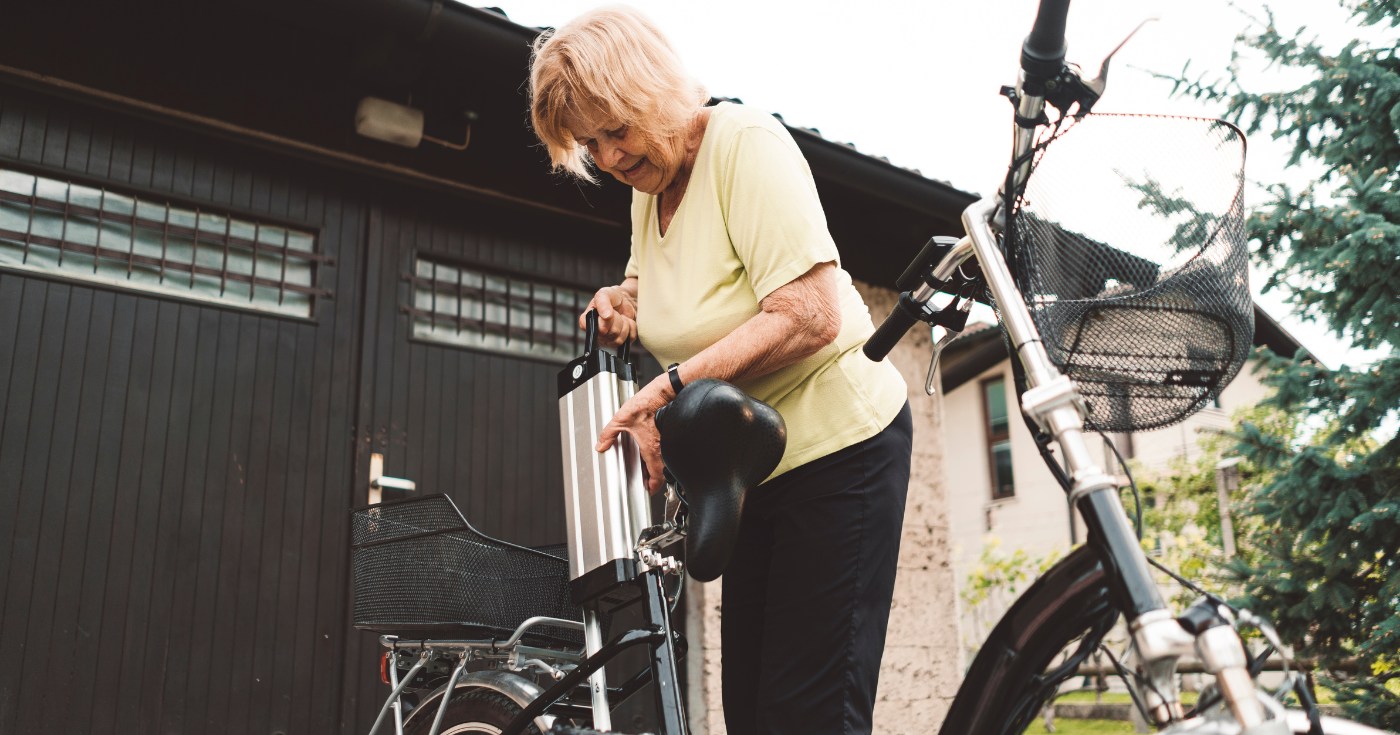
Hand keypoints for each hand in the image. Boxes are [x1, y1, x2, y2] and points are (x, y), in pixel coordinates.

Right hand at [580, 285, 637, 347]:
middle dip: (616, 321)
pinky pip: (629, 339)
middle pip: (608, 334)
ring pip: (618, 339)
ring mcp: (609, 339)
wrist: (627, 300)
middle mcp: (597, 333)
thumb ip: (602, 303)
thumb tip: (606, 317)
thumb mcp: (604, 294)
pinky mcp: (621, 341)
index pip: (591, 330)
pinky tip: (627, 321)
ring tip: (621, 317)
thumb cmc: (612, 297)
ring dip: (625, 325)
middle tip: (616, 312)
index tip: (608, 314)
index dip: (602, 323)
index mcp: (588, 321)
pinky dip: (632, 328)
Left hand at [595, 376, 671, 493]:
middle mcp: (660, 446)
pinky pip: (663, 449)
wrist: (662, 393)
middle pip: (660, 470)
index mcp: (650, 447)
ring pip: (662, 460)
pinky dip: (657, 454)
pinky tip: (649, 449)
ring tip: (647, 469)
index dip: (654, 485)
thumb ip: (608, 434)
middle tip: (648, 483)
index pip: (656, 474)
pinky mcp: (666, 432)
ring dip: (656, 466)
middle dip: (654, 478)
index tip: (650, 489)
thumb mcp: (621, 420)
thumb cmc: (646, 405)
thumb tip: (601, 444)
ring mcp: (665, 439)